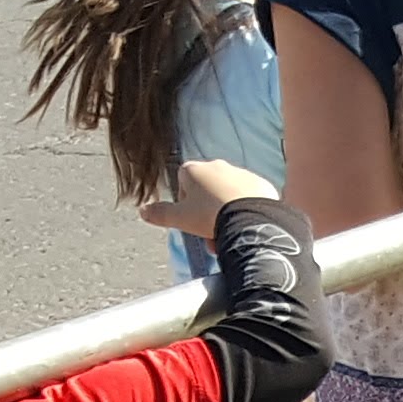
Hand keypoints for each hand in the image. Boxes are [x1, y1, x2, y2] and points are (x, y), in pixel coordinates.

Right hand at [139, 157, 280, 236]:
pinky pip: (249, 198)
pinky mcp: (260, 183)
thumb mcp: (180, 218)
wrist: (251, 220)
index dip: (185, 204)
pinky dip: (246, 210)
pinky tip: (246, 226)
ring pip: (227, 195)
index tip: (191, 221)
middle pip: (206, 191)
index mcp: (194, 169)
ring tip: (229, 236)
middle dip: (206, 213)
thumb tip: (143, 211)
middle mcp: (217, 165)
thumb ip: (160, 213)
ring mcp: (240, 173)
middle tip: (210, 235)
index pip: (182, 183)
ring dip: (226, 213)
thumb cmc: (210, 216)